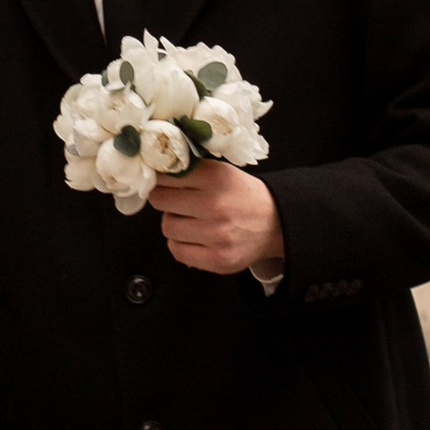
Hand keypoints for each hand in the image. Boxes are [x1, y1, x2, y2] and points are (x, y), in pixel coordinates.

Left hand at [157, 161, 283, 278]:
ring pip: (167, 226)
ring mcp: (216, 235)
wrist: (276, 223)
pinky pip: (177, 251)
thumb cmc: (242, 195)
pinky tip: (194, 238)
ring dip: (174, 223)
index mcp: (216, 177)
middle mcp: (215, 205)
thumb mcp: (222, 172)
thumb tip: (153, 172)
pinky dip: (181, 244)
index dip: (160, 179)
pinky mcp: (216, 259)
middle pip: (160, 201)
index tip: (163, 182)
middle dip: (165, 200)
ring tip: (190, 220)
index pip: (165, 176)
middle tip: (177, 202)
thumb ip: (191, 170)